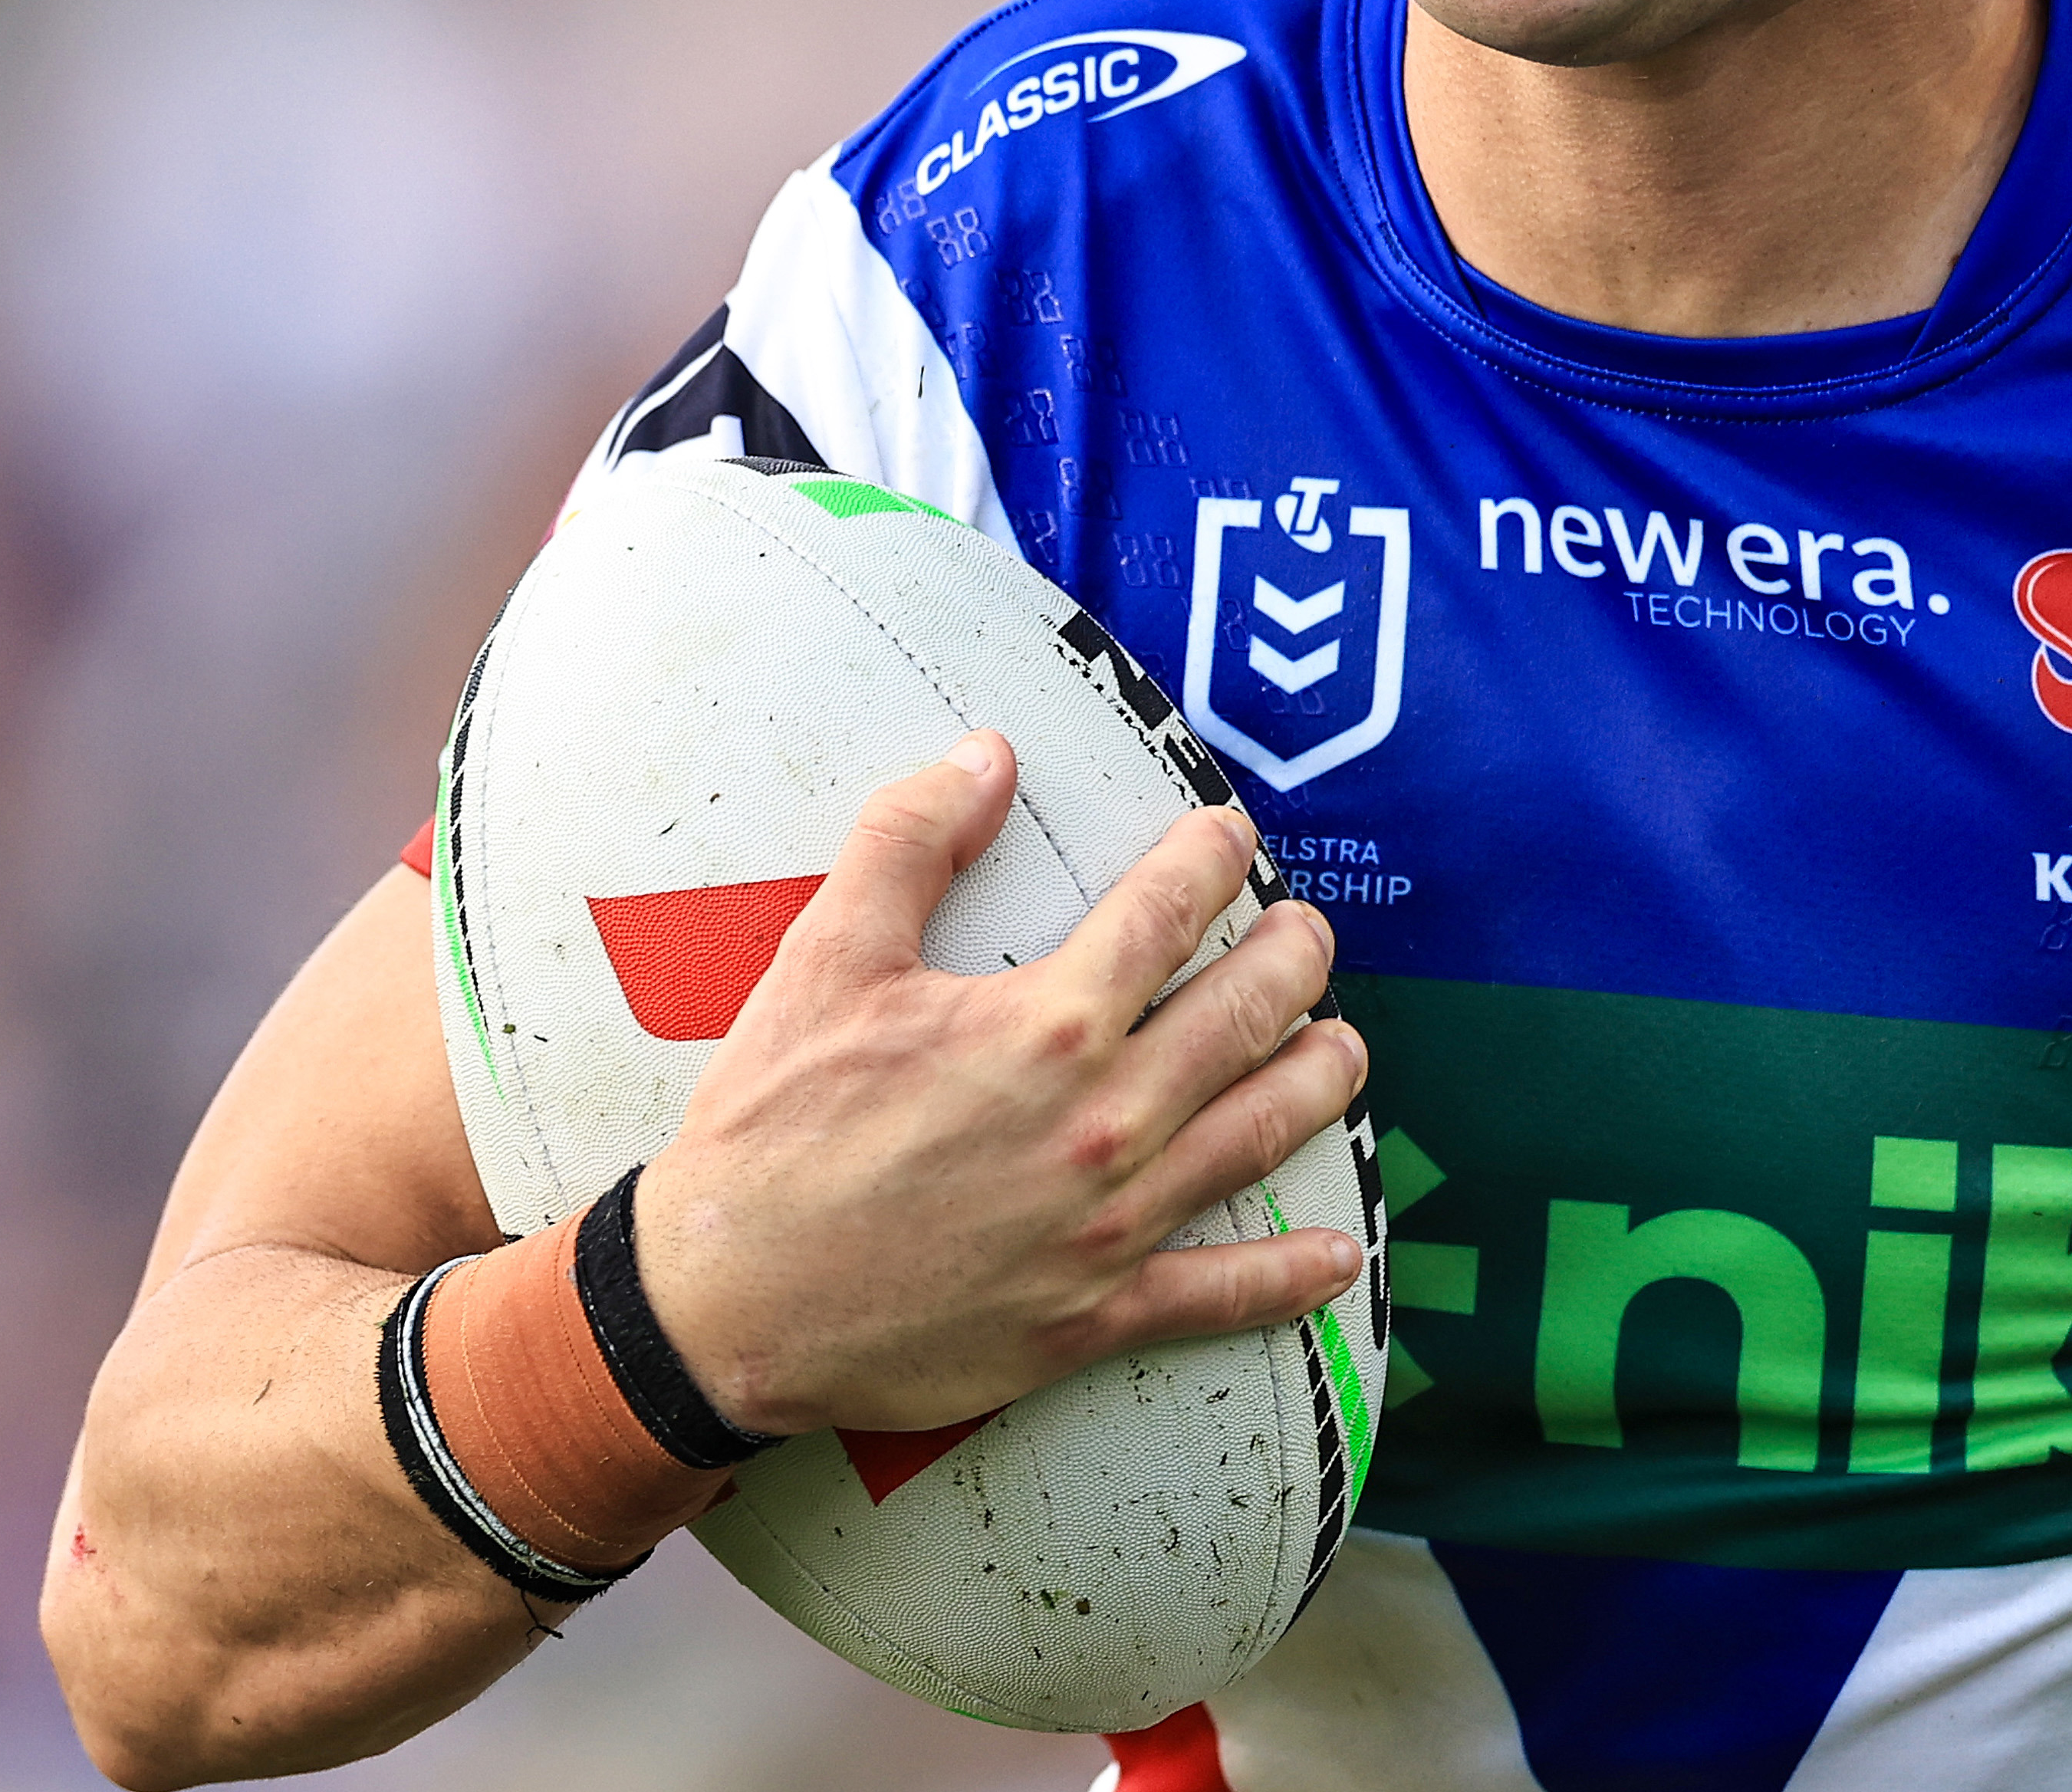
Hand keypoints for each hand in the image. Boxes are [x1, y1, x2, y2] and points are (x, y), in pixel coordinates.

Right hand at [624, 732, 1369, 1438]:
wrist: (725, 1305)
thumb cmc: (770, 1131)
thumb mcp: (825, 960)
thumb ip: (910, 842)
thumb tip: (988, 754)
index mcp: (1046, 1025)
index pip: (1165, 914)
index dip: (1209, 860)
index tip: (1231, 837)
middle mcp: (1102, 1121)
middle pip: (1241, 1019)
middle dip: (1293, 963)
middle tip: (1311, 935)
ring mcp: (1109, 1226)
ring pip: (1256, 1138)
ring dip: (1317, 1085)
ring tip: (1346, 1050)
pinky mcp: (1093, 1317)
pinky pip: (1219, 1296)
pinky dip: (1288, 1280)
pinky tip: (1337, 1257)